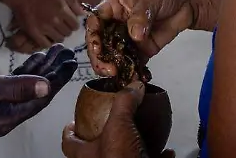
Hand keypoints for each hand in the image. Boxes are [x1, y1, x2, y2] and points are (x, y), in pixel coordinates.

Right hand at [0, 45, 76, 136]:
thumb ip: (18, 87)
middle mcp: (4, 116)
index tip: (72, 62)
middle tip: (67, 52)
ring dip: (41, 69)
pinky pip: (14, 85)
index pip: (40, 98)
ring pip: (27, 87)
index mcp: (6, 117)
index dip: (58, 79)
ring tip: (55, 51)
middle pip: (37, 93)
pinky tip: (35, 59)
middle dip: (53, 72)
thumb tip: (48, 88)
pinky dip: (25, 72)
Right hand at [4, 0, 84, 49]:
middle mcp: (55, 20)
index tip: (69, 23)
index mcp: (62, 9)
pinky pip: (46, 44)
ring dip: (58, 36)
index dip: (73, 24)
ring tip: (54, 31)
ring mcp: (44, 27)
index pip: (75, 25)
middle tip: (61, 26)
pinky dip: (48, 42)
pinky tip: (46, 36)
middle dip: (66, 30)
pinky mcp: (34, 33)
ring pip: (59, 39)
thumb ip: (73, 3)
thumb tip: (83, 14)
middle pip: (68, 33)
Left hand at [61, 85, 175, 157]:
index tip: (74, 120)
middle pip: (95, 148)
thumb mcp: (119, 124)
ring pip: (122, 155)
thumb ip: (124, 103)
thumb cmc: (119, 157)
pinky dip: (156, 156)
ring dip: (133, 145)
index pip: (69, 142)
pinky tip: (166, 151)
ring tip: (141, 133)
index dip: (70, 130)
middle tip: (115, 122)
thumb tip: (133, 86)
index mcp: (84, 154)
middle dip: (105, 135)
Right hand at [86, 0, 197, 76]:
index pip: (95, 21)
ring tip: (119, 76)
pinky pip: (133, 62)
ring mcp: (129, 37)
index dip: (93, 35)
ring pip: (114, 54)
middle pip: (101, 42)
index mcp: (111, 5)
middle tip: (108, 69)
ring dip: (114, 66)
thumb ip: (140, 15)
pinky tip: (133, 79)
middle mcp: (116, 22)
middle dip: (101, 56)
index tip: (97, 48)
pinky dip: (132, 71)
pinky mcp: (142, 49)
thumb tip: (135, 35)